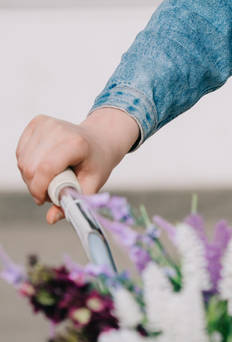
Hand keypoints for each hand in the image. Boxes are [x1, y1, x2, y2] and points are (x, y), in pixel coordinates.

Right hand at [15, 109, 138, 223]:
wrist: (100, 138)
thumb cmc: (97, 162)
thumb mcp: (92, 184)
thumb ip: (73, 202)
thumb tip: (51, 219)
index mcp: (76, 143)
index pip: (45, 169)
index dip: (39, 189)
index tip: (43, 200)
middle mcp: (59, 129)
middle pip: (30, 167)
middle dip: (35, 186)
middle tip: (51, 189)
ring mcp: (46, 123)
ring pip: (23, 161)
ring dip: (31, 176)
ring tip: (50, 177)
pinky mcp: (37, 122)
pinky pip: (21, 152)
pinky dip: (28, 164)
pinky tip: (43, 165)